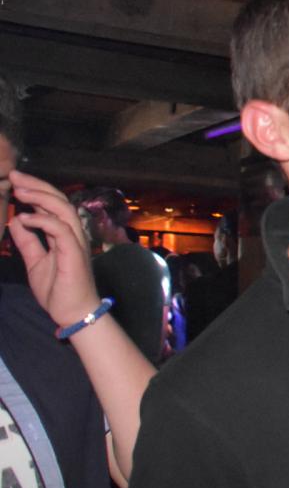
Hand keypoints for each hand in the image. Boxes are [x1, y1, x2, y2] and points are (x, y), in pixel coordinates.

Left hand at [7, 170, 101, 327]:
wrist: (72, 312)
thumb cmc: (58, 290)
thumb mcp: (35, 262)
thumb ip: (28, 241)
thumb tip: (16, 220)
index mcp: (65, 234)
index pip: (52, 205)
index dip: (35, 191)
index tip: (14, 182)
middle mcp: (73, 233)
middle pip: (59, 200)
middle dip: (36, 186)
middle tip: (14, 176)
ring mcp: (76, 242)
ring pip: (62, 209)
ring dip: (40, 197)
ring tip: (19, 190)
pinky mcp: (74, 252)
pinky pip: (60, 229)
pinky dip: (42, 220)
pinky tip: (25, 218)